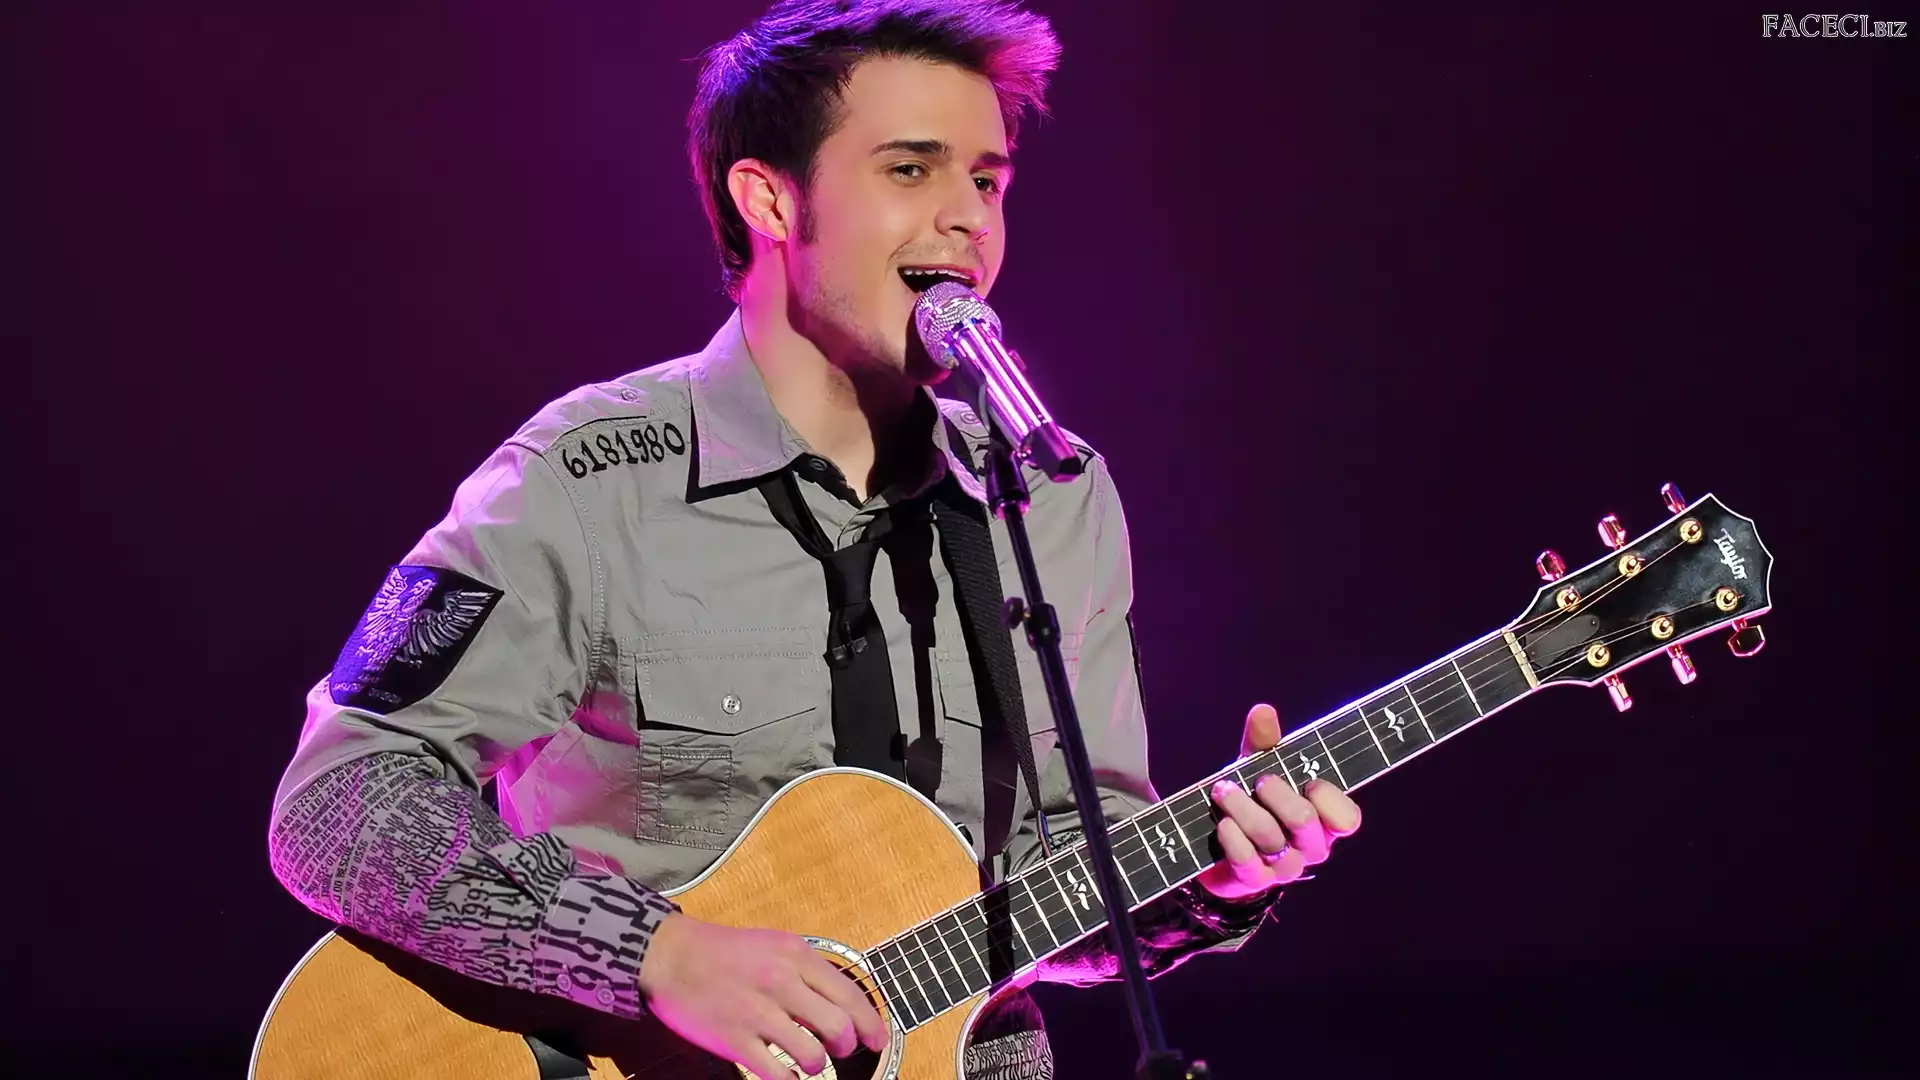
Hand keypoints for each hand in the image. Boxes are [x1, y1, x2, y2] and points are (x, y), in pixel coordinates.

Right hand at [636, 912, 888, 1078]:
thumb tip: (844, 1002)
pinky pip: (777, 1074)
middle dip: (846, 1046)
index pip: (850, 994)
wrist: (670, 955)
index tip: (879, 1040)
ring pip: (812, 1055)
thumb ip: (808, 970)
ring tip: (807, 1060)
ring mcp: (758, 1013)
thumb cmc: (724, 951)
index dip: (871, 1023)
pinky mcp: (735, 1041)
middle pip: (838, 1027)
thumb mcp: (775, 944)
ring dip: (816, 1064)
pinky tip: (784, 1073)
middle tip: (838, 1050)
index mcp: (796, 955)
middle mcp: (782, 982)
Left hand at [1195, 703, 1360, 900]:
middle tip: (1258, 780)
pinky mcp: (1254, 881)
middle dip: (1275, 792)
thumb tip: (1263, 710)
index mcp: (1325, 821)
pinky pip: (1246, 860)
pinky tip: (1222, 823)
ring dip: (1241, 807)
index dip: (1328, 796)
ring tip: (1222, 790)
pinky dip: (1232, 836)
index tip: (1307, 780)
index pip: (1346, 818)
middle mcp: (1311, 847)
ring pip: (1269, 837)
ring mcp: (1284, 867)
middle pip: (1303, 820)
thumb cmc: (1255, 803)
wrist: (1222, 849)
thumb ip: (1265, 743)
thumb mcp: (1261, 769)